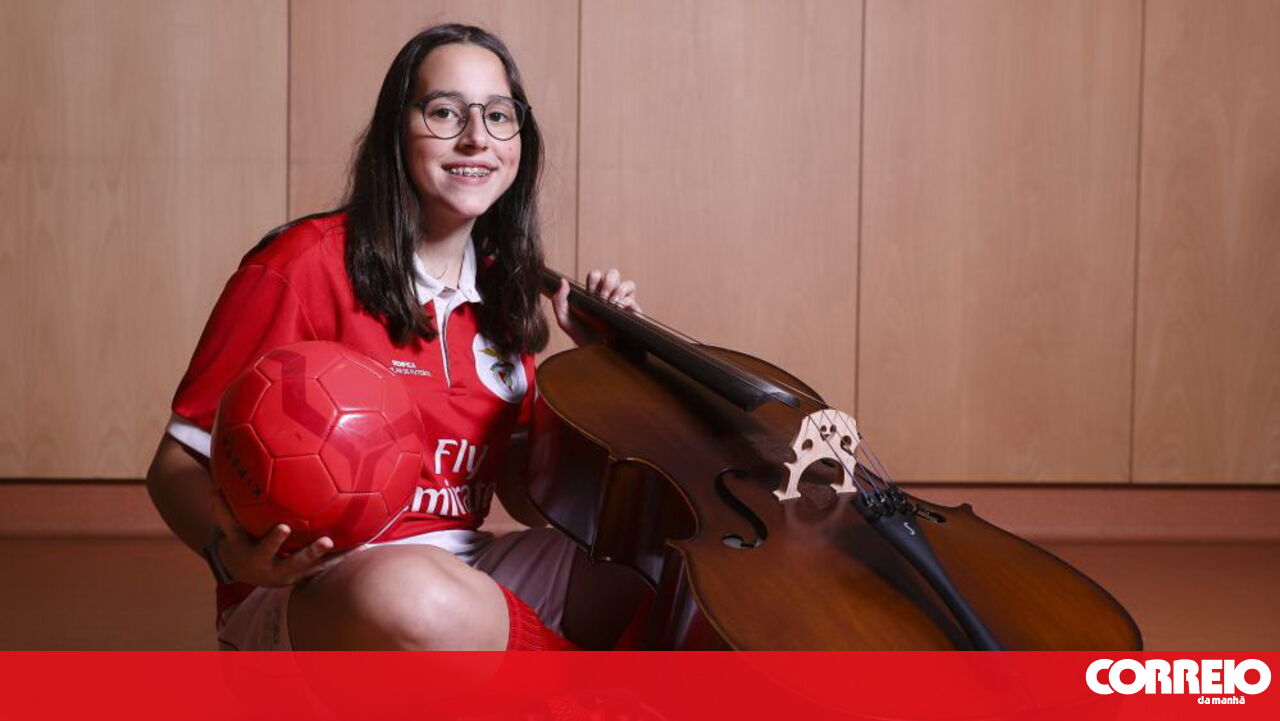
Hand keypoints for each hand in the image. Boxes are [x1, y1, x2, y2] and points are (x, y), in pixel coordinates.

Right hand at [210, 491, 346, 586]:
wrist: (249, 572)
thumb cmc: (241, 543)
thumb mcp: (230, 531)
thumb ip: (224, 512)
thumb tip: (213, 488)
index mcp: (259, 559)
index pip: (265, 549)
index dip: (274, 540)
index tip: (284, 527)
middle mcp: (278, 571)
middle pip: (297, 563)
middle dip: (311, 554)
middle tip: (326, 540)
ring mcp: (296, 575)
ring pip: (318, 567)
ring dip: (337, 558)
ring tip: (359, 545)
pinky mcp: (309, 574)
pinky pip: (328, 565)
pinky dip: (345, 555)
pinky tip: (366, 542)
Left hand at [552, 268, 640, 345]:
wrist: (595, 355)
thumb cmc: (581, 338)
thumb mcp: (564, 320)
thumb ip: (559, 300)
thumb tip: (563, 282)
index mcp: (595, 294)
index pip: (597, 275)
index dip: (594, 279)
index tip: (590, 293)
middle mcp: (610, 296)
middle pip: (613, 274)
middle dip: (607, 281)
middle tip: (601, 296)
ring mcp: (622, 304)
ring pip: (628, 284)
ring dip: (618, 290)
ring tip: (610, 302)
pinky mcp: (632, 314)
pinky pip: (633, 301)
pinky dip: (625, 302)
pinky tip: (617, 309)